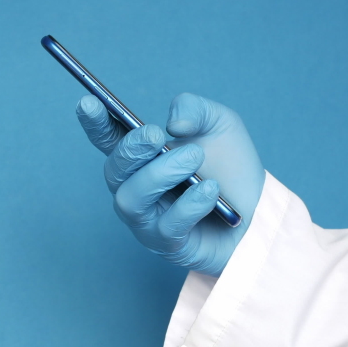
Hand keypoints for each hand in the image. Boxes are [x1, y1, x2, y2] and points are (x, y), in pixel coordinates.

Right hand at [76, 93, 264, 275]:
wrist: (260, 211)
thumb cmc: (231, 168)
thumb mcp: (219, 124)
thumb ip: (194, 109)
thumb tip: (174, 123)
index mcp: (141, 157)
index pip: (108, 138)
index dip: (95, 122)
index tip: (87, 102)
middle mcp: (136, 188)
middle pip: (114, 170)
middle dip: (132, 150)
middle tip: (158, 136)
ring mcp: (147, 219)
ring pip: (132, 198)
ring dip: (160, 175)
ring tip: (194, 159)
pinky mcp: (168, 245)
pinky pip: (167, 226)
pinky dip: (189, 204)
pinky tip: (211, 190)